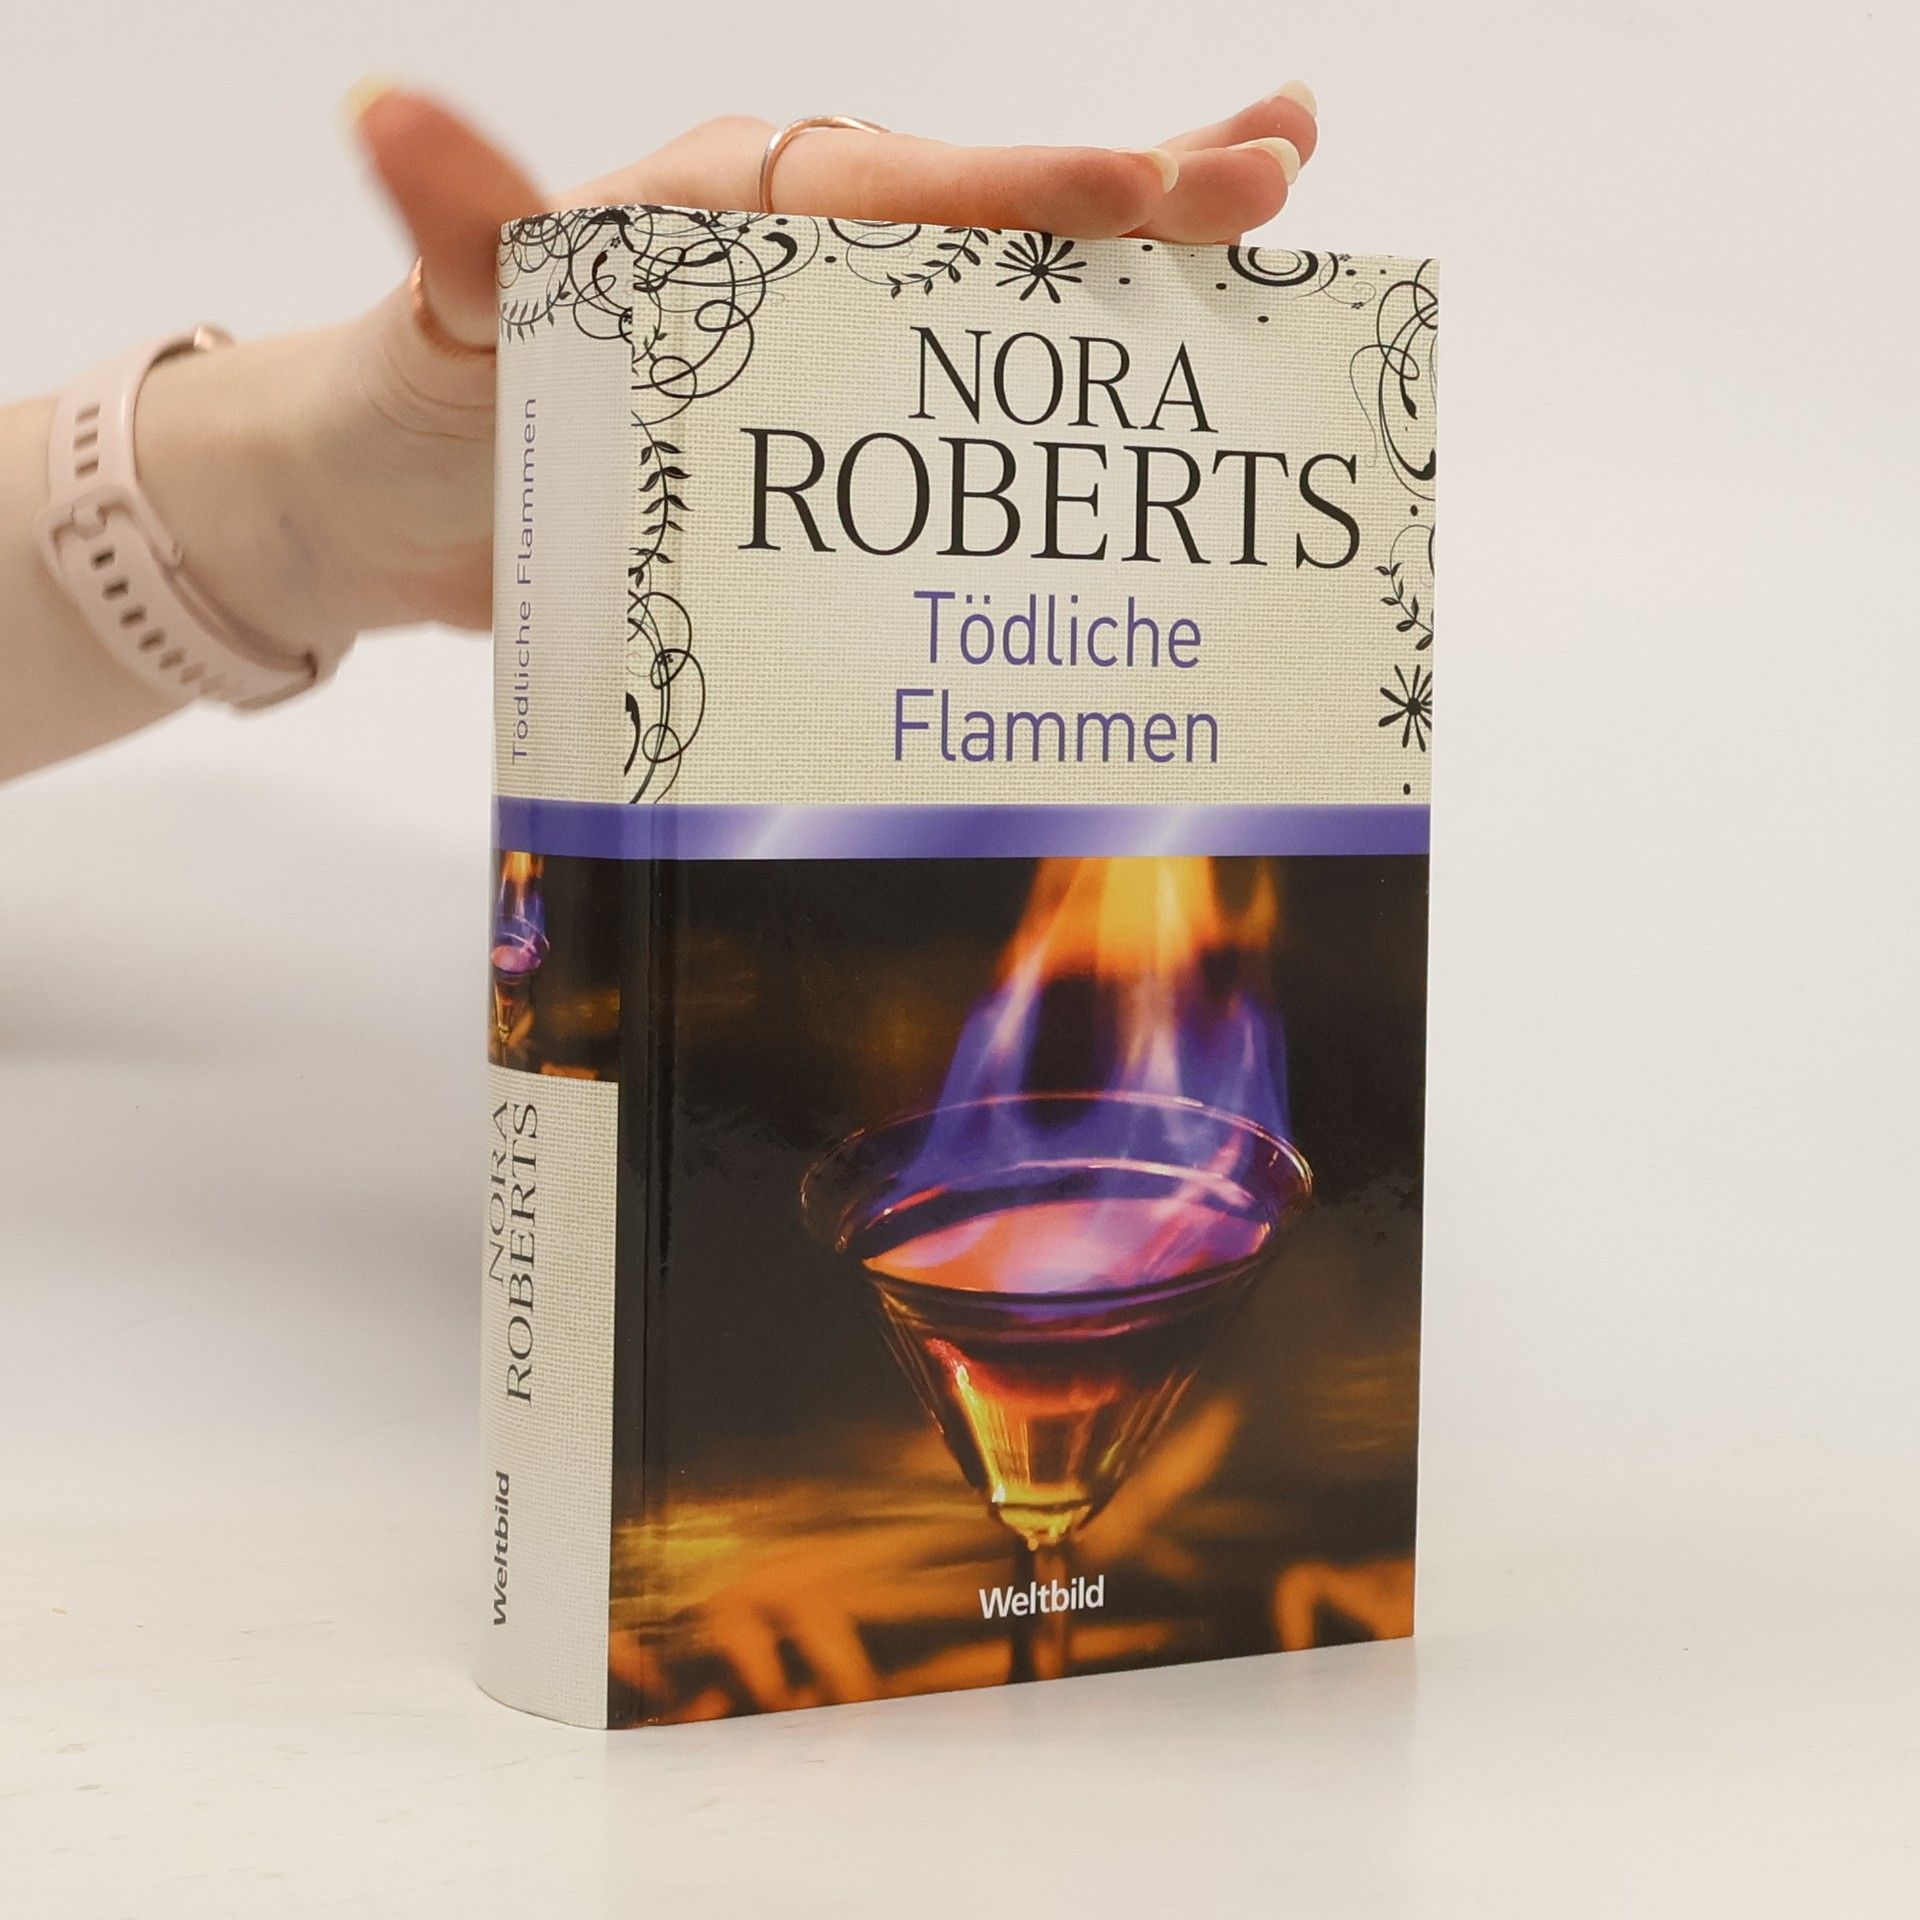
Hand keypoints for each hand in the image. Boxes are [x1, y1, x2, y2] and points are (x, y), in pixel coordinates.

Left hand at [280, 86, 1320, 642]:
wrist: (412, 513)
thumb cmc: (427, 409)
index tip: (1133, 197)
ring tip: (1276, 211)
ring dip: (1140, 258)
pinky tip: (1162, 371)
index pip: (892, 185)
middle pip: (988, 212)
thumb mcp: (452, 324)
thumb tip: (387, 113)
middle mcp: (798, 258)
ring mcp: (829, 339)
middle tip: (1275, 171)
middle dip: (1134, 194)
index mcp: (727, 212)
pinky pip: (968, 387)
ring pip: (1006, 287)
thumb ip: (463, 232)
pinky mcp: (839, 422)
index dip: (1017, 191)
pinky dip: (1069, 373)